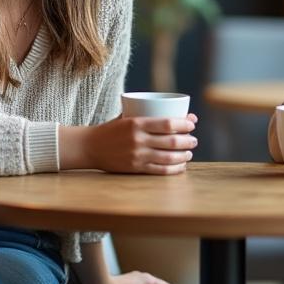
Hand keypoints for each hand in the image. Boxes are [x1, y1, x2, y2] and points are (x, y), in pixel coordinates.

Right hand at [60, 114, 198, 173]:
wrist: (90, 147)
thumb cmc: (112, 129)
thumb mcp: (127, 116)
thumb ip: (149, 114)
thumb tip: (177, 113)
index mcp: (136, 123)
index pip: (168, 123)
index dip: (184, 124)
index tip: (192, 124)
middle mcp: (138, 140)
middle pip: (172, 141)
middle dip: (188, 141)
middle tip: (193, 140)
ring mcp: (137, 155)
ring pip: (168, 157)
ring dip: (184, 156)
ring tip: (189, 153)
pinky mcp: (135, 168)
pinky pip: (160, 170)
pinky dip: (174, 169)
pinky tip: (181, 166)